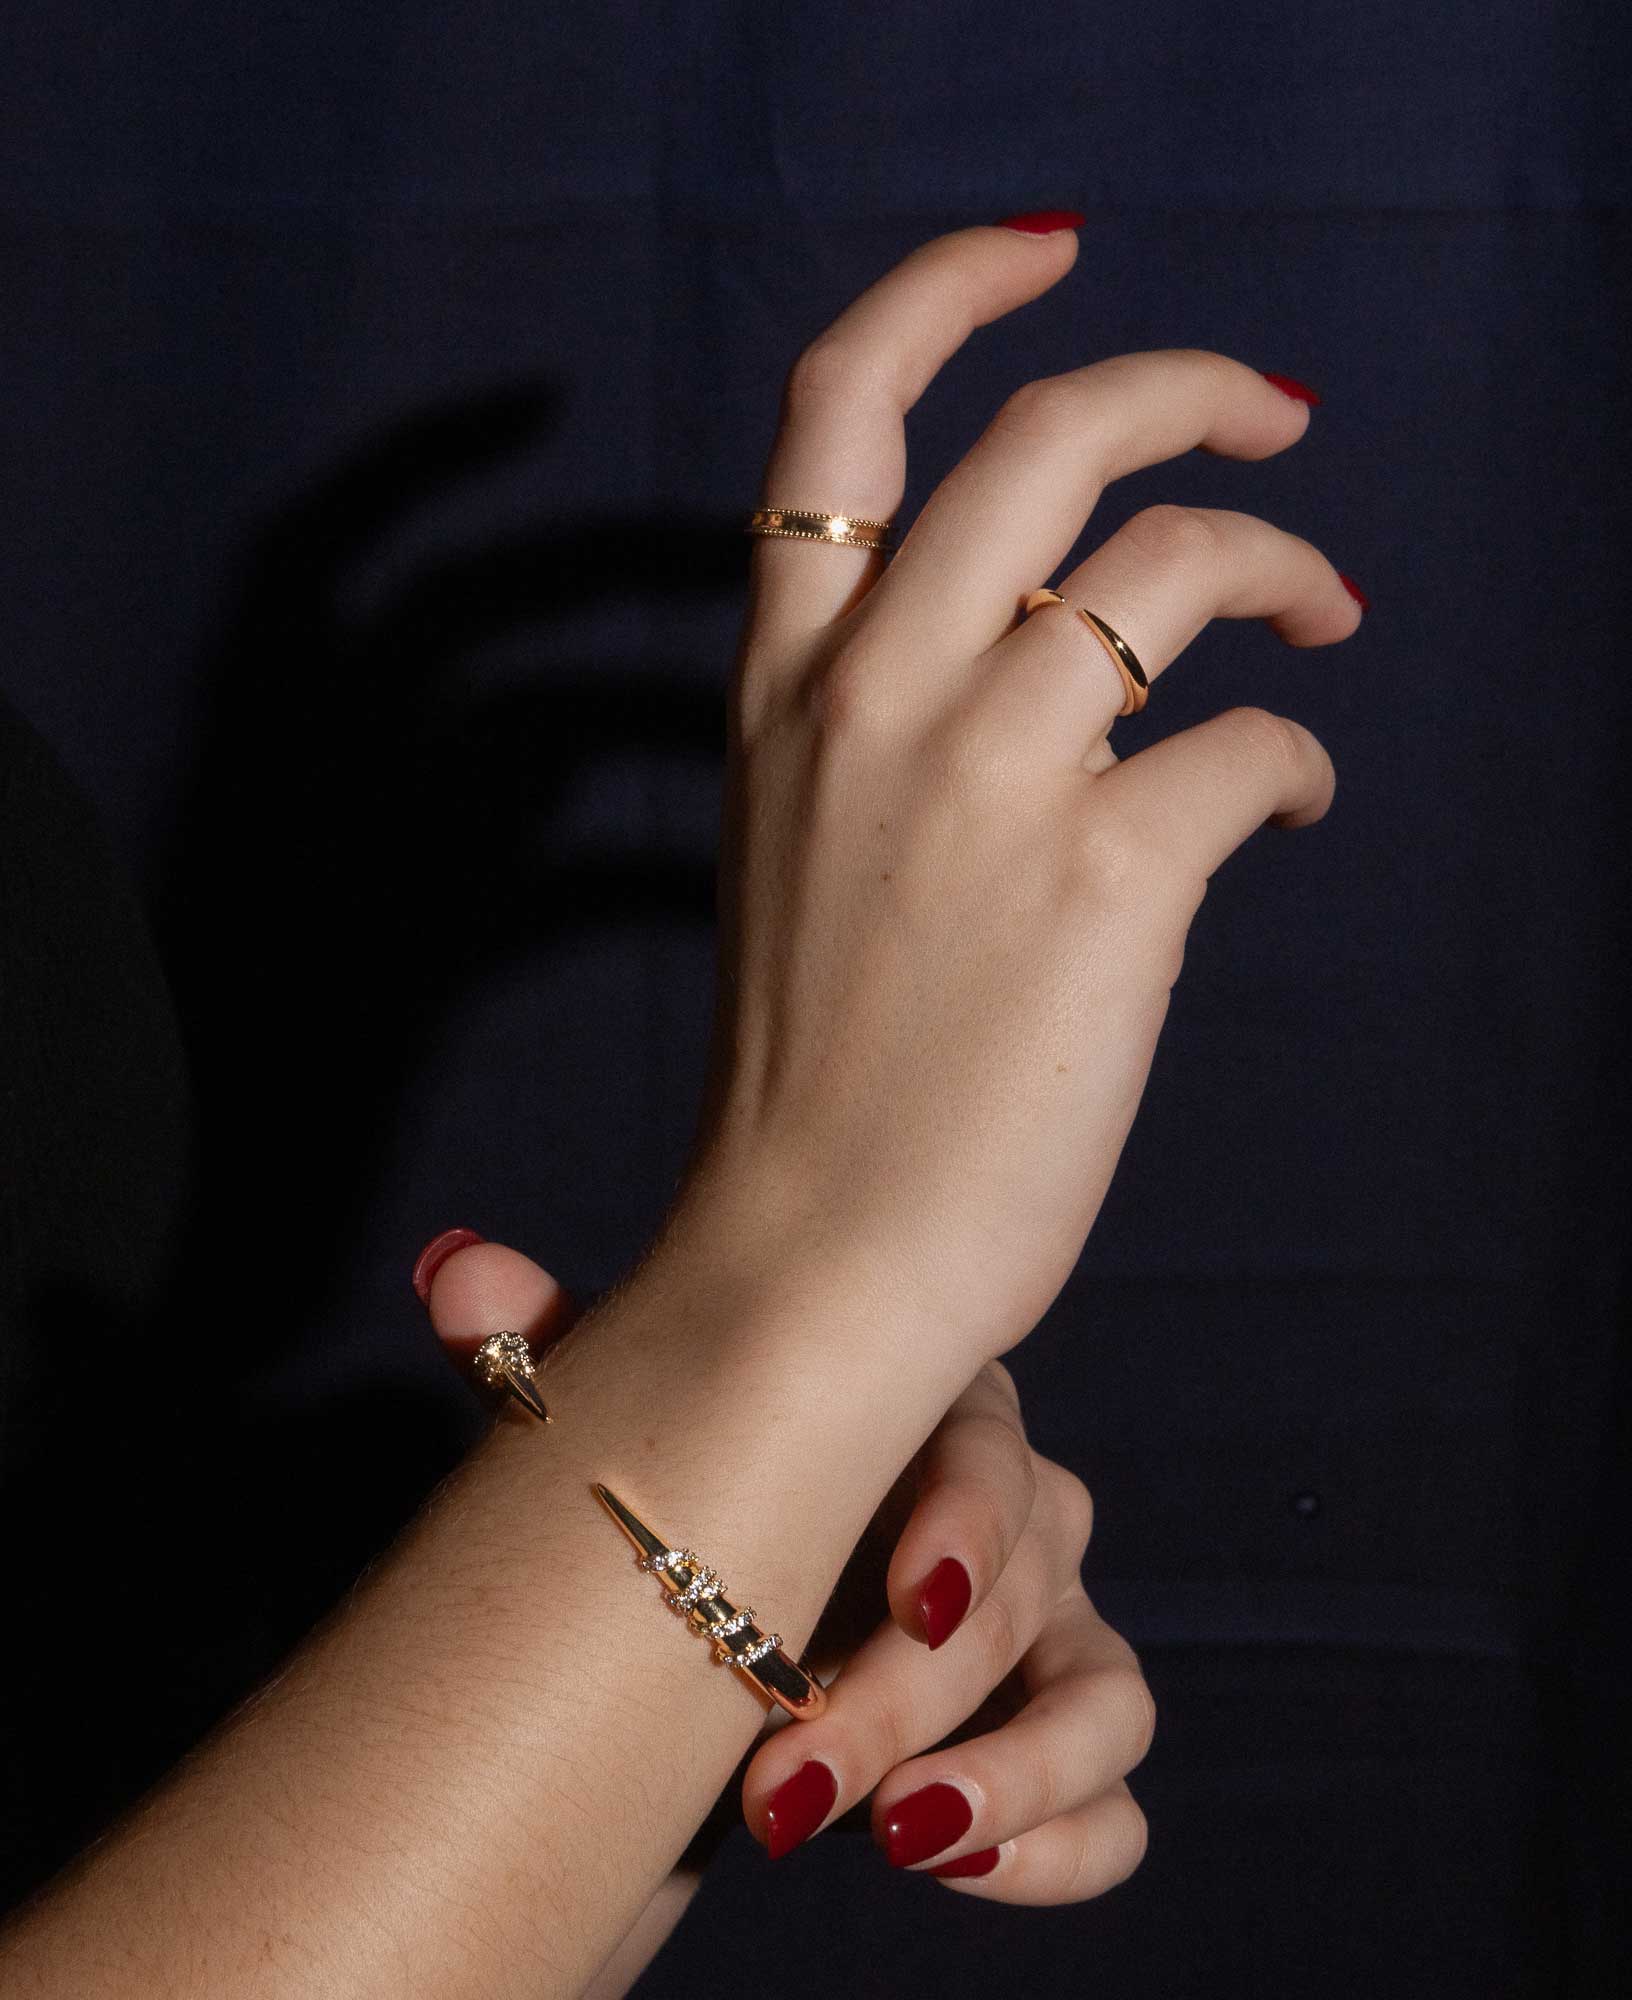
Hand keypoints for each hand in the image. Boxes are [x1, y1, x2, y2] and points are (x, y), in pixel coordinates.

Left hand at [415, 1231, 1152, 1908]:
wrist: (707, 1628)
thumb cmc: (685, 1503)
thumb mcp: (614, 1437)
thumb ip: (545, 1353)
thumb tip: (452, 1272)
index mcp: (931, 1420)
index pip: (994, 1450)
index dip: (968, 1523)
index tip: (906, 1602)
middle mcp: (1011, 1523)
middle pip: (1031, 1594)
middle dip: (912, 1699)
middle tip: (787, 1782)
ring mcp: (1046, 1640)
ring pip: (1111, 1703)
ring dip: (1021, 1777)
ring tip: (900, 1837)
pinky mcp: (1047, 1756)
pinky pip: (1117, 1807)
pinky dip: (1063, 1844)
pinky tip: (954, 1866)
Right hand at [652, 220, 1356, 1378]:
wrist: (808, 1265)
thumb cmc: (811, 1080)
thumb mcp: (797, 852)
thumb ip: (881, 722)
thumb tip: (1054, 653)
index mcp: (781, 691)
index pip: (837, 413)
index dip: (948, 291)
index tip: (1048, 256)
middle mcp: (875, 701)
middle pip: (1047, 436)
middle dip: (1185, 383)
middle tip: (1271, 410)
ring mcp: (989, 783)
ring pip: (1176, 564)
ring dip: (1284, 560)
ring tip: (1324, 611)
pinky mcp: (1106, 884)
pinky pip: (1250, 748)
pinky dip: (1295, 756)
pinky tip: (1288, 801)